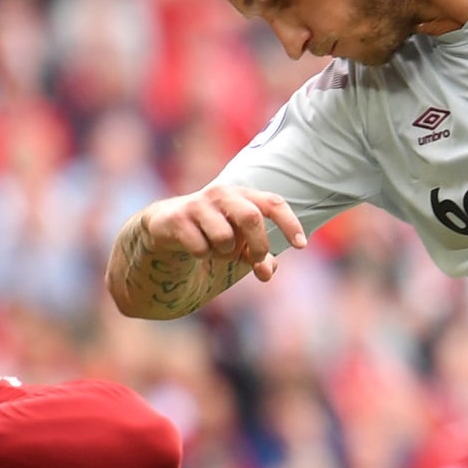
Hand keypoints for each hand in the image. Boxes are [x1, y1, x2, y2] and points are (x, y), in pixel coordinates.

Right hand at [135, 185, 307, 283]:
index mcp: (243, 195)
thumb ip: (259, 259)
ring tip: (216, 250)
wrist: (166, 226)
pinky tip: (196, 249)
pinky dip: (203, 256)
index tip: (301, 246)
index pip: (273, 203)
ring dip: (224, 253)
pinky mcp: (178, 218)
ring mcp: (198, 204)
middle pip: (251, 218)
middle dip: (258, 245)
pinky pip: (201, 248)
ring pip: (224, 238)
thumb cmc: (213, 233)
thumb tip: (268, 272)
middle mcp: (223, 194)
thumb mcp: (240, 246)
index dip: (289, 223)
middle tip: (255, 259)